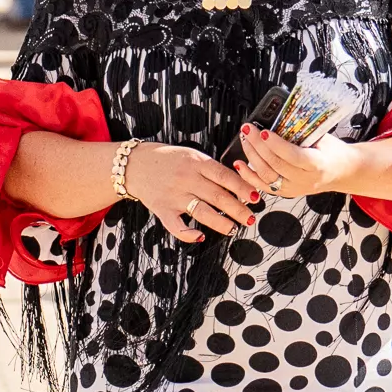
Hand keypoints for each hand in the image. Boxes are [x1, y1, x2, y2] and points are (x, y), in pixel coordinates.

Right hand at [124, 143, 259, 243]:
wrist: (135, 164)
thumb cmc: (169, 160)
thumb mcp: (191, 155)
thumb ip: (211, 169)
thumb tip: (239, 185)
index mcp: (197, 163)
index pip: (225, 176)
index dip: (243, 188)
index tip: (255, 197)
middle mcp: (187, 179)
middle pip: (217, 196)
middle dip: (237, 209)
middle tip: (250, 218)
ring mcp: (174, 195)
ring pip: (202, 212)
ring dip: (221, 223)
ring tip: (234, 229)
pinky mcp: (162, 209)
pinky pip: (176, 226)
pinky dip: (188, 234)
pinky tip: (200, 236)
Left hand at [236, 125, 363, 202]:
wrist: (341, 172)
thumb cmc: (332, 152)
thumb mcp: (323, 137)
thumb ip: (302, 130)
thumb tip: (280, 116)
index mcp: (317, 164)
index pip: (293, 156)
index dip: (275, 144)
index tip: (263, 131)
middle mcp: (304, 180)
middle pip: (275, 165)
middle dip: (257, 146)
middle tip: (248, 130)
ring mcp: (294, 188)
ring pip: (266, 176)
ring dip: (251, 157)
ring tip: (244, 140)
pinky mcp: (286, 193)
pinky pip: (263, 187)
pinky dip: (249, 175)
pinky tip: (239, 164)